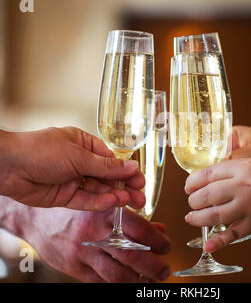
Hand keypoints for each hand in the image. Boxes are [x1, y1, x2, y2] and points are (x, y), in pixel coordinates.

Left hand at [0, 127, 144, 210]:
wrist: (8, 167)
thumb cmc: (40, 150)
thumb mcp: (79, 156)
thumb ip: (106, 167)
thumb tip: (131, 167)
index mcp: (84, 145)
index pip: (111, 160)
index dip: (127, 171)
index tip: (140, 181)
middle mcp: (79, 163)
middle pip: (107, 177)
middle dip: (124, 187)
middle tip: (140, 198)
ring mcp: (72, 180)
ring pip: (98, 190)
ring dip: (114, 196)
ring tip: (129, 201)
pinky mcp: (64, 196)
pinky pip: (85, 200)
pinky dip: (98, 202)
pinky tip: (112, 203)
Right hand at [8, 200, 170, 281]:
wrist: (37, 217)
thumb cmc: (74, 208)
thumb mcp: (104, 204)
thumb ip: (132, 217)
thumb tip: (159, 229)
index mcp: (105, 211)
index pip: (139, 229)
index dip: (157, 240)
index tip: (166, 245)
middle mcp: (94, 233)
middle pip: (131, 255)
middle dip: (153, 266)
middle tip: (164, 269)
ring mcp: (83, 252)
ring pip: (116, 274)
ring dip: (138, 280)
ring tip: (149, 279)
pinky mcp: (74, 267)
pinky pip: (100, 281)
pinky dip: (117, 284)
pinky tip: (127, 281)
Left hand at [184, 158, 250, 252]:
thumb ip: (233, 170)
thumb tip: (210, 180)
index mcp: (243, 166)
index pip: (207, 173)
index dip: (192, 181)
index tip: (188, 186)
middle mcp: (244, 186)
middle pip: (206, 195)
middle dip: (193, 201)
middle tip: (191, 202)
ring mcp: (250, 207)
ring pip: (214, 215)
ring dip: (198, 218)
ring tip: (191, 218)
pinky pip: (232, 234)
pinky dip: (218, 241)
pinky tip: (207, 244)